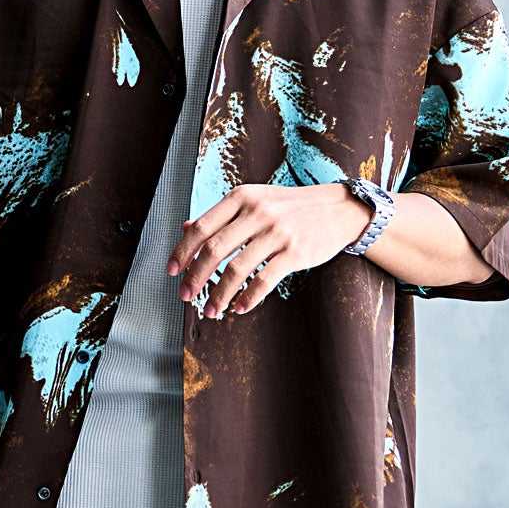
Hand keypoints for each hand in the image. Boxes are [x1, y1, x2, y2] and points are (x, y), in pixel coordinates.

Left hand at [166, 182, 372, 316]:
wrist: (337, 209)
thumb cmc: (288, 207)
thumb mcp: (253, 201)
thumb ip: (221, 216)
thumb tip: (186, 229)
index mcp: (241, 197)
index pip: (202, 227)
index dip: (182, 251)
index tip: (171, 271)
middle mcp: (257, 212)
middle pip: (214, 250)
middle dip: (195, 277)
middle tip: (185, 295)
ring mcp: (277, 232)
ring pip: (237, 270)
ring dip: (219, 295)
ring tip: (211, 310)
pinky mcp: (295, 252)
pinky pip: (264, 280)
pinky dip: (248, 298)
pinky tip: (240, 308)